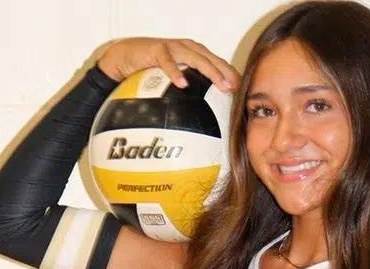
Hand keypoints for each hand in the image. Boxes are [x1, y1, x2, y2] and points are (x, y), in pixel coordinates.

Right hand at [96, 37, 240, 92]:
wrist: (125, 56)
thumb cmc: (149, 69)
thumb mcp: (172, 80)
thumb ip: (187, 92)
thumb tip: (200, 120)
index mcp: (194, 54)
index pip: (218, 63)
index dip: (232, 75)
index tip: (244, 92)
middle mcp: (187, 48)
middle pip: (212, 60)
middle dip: (227, 73)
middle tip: (237, 89)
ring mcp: (173, 47)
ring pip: (196, 58)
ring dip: (211, 72)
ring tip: (221, 85)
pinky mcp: (156, 49)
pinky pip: (167, 61)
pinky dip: (175, 72)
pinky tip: (182, 84)